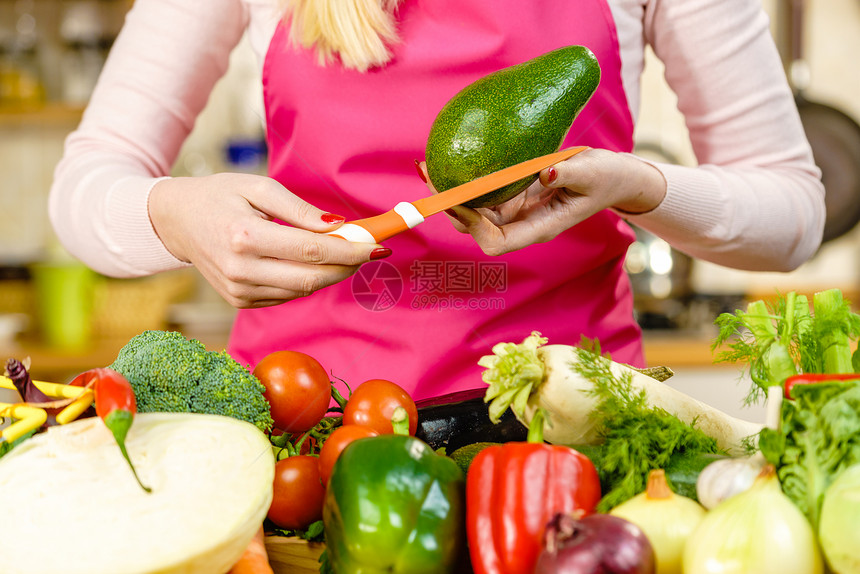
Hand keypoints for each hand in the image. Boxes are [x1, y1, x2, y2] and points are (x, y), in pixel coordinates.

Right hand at [148, 173, 387, 307]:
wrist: (176, 221)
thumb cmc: (220, 196)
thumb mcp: (258, 187)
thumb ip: (299, 209)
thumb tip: (338, 227)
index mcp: (245, 237)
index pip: (312, 251)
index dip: (351, 251)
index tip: (378, 245)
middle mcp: (241, 270)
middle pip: (311, 278)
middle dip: (347, 266)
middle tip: (370, 250)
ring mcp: (238, 291)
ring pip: (302, 290)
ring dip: (330, 274)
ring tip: (344, 252)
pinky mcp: (239, 302)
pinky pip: (285, 295)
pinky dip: (306, 281)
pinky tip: (311, 263)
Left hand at [419, 148, 665, 255]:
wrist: (615, 177)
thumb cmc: (607, 177)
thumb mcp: (592, 171)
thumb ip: (567, 173)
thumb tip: (543, 173)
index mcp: (540, 227)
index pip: (498, 242)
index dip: (475, 227)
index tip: (460, 202)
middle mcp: (522, 224)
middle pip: (477, 229)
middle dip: (452, 209)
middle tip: (431, 178)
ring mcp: (516, 211)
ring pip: (474, 213)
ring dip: (452, 196)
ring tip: (431, 169)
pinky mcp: (514, 195)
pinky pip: (482, 195)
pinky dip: (465, 184)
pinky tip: (451, 163)